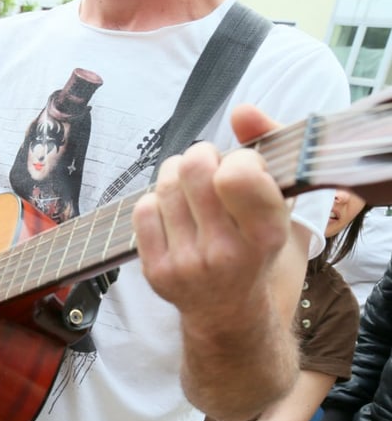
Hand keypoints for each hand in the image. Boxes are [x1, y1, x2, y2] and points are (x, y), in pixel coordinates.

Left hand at [133, 105, 288, 323]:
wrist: (229, 310)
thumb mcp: (279, 204)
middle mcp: (225, 252)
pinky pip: (142, 208)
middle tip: (211, 172)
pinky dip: (156, 201)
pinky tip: (173, 213)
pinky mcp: (155, 270)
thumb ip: (267, 147)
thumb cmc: (255, 246)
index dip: (238, 159)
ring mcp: (186, 263)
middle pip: (194, 167)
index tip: (243, 171)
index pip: (237, 174)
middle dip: (203, 157)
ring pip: (166, 182)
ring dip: (178, 175)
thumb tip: (242, 110)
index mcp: (265, 234)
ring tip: (192, 191)